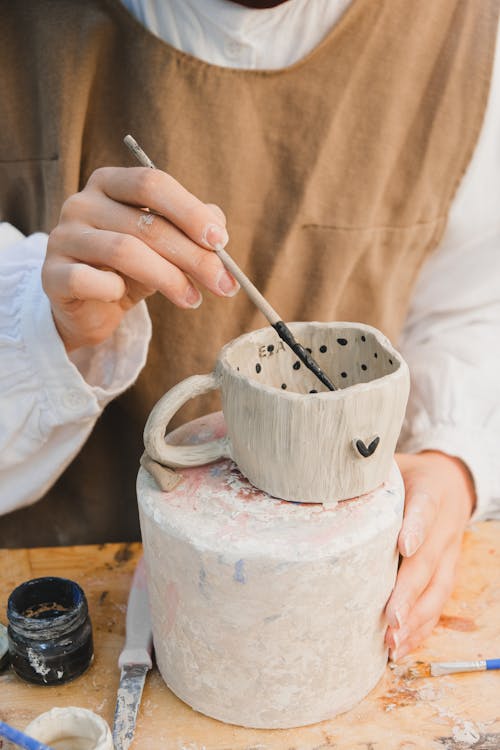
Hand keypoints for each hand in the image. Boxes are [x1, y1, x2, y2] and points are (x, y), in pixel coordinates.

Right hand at [42, 167, 238, 350]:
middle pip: (146, 222)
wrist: (88, 307)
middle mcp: (81, 202)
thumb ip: (191, 230)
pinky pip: (89, 280)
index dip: (190, 211)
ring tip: (193, 300)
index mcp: (110, 183)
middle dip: (193, 256)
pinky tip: (123, 298)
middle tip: (222, 283)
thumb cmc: (131, 270)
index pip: (152, 183)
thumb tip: (218, 228)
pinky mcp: (51, 274)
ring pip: (124, 251)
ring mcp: (63, 237)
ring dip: (168, 278)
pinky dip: (113, 291)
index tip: (221, 241)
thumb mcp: (164, 246)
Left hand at [385, 450, 475, 659]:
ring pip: (437, 589)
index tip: (403, 546)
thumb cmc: (409, 475)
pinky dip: (421, 628)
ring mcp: (448, 553)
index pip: (424, 508)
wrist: (450, 481)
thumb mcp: (391, 464)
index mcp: (430, 492)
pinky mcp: (446, 573)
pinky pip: (438, 604)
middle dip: (409, 591)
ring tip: (392, 639)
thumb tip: (320, 475)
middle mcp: (444, 526)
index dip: (415, 528)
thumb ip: (364, 472)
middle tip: (390, 616)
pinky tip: (399, 647)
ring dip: (415, 617)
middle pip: (428, 560)